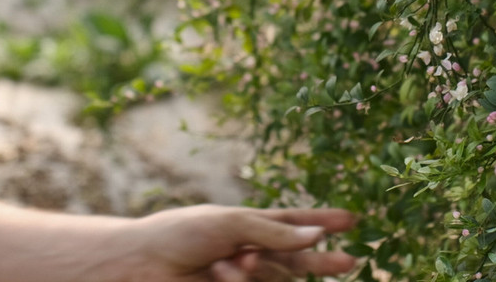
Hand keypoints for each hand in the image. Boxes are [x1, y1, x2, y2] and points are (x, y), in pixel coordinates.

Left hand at [131, 204, 356, 281]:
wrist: (143, 264)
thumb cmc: (181, 234)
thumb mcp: (231, 224)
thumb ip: (274, 232)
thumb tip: (315, 235)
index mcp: (249, 224)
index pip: (294, 221)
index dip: (323, 220)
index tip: (352, 219)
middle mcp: (250, 250)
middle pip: (296, 258)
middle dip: (321, 261)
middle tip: (349, 261)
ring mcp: (242, 276)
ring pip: (274, 277)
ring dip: (260, 270)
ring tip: (231, 263)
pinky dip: (243, 280)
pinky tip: (221, 273)